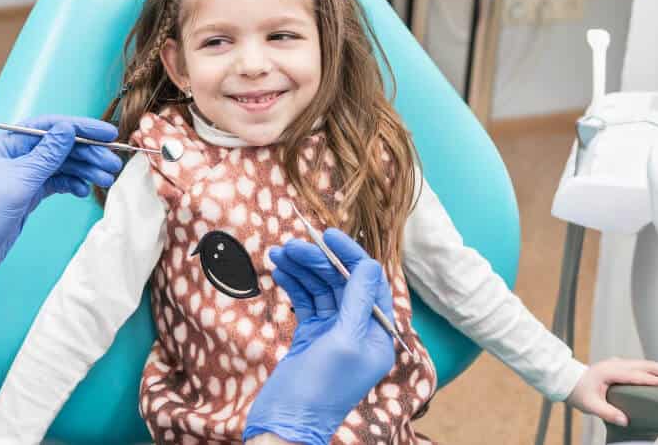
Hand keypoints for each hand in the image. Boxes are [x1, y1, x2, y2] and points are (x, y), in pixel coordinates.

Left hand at [0, 115, 121, 291]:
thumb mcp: (19, 181)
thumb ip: (47, 155)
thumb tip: (68, 129)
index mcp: (5, 144)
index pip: (49, 127)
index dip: (80, 128)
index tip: (106, 133)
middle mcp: (13, 156)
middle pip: (58, 147)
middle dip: (87, 153)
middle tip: (112, 163)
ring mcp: (21, 176)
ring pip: (60, 166)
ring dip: (84, 170)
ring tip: (106, 178)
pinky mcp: (27, 196)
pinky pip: (55, 183)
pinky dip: (71, 185)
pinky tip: (83, 190)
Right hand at [243, 229, 395, 444]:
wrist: (286, 423)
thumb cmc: (321, 389)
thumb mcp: (345, 342)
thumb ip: (357, 302)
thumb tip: (369, 265)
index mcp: (378, 334)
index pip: (369, 282)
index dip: (349, 256)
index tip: (328, 235)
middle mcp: (359, 331)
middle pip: (341, 282)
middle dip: (317, 261)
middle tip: (293, 244)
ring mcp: (333, 333)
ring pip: (320, 289)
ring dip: (301, 269)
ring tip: (279, 252)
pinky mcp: (311, 337)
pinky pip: (305, 301)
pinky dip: (293, 284)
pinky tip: (280, 270)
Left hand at [566, 357, 657, 425]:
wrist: (566, 381)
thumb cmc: (577, 392)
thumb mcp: (589, 405)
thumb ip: (606, 412)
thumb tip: (624, 420)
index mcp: (606, 372)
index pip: (630, 375)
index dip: (646, 378)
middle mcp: (612, 365)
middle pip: (639, 365)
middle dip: (657, 368)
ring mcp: (614, 363)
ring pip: (639, 363)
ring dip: (655, 366)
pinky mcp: (616, 366)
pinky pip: (636, 365)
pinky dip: (648, 367)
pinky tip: (657, 372)